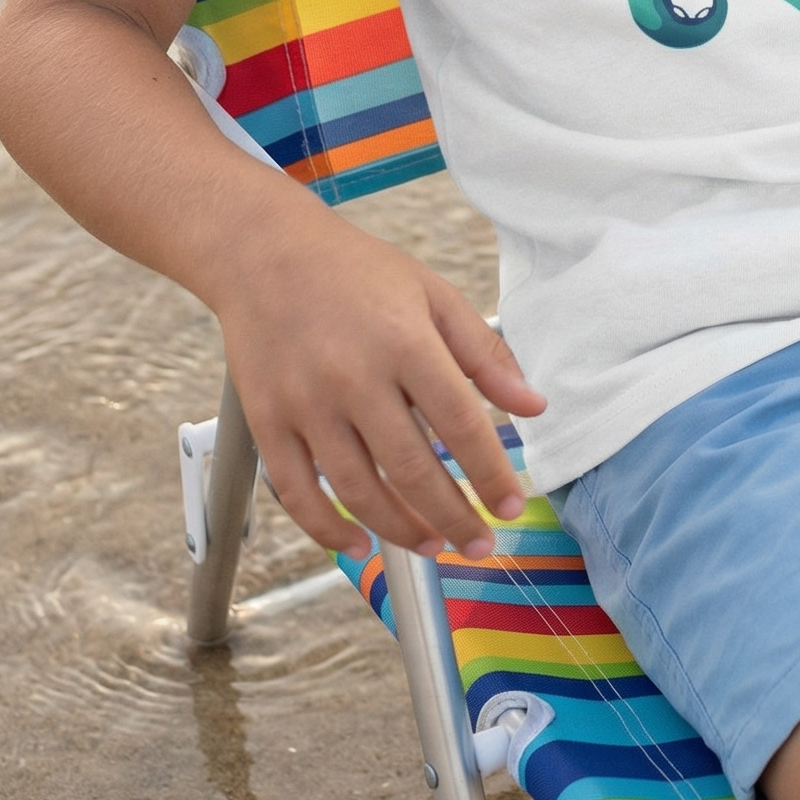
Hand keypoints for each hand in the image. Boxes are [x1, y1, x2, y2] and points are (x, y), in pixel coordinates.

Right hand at [209, 200, 546, 561]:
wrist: (265, 253)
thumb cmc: (357, 272)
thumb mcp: (433, 294)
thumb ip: (484, 354)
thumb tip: (533, 406)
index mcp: (405, 341)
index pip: (460, 424)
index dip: (490, 473)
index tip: (511, 508)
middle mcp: (354, 377)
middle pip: (412, 469)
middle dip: (454, 518)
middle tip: (479, 545)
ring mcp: (306, 404)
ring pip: (358, 491)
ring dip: (401, 530)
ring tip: (433, 546)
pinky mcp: (267, 422)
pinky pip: (298, 494)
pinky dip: (328, 530)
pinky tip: (359, 544)